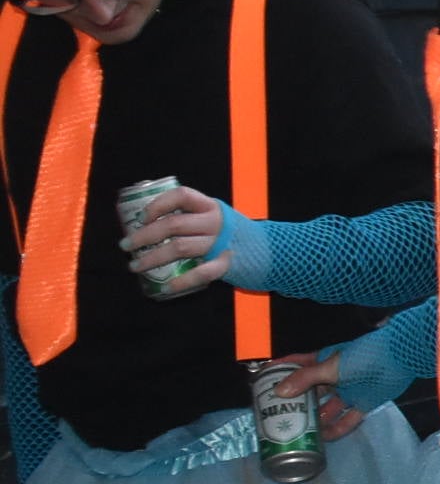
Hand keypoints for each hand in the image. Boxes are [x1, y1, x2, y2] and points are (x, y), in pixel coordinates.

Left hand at [119, 185, 233, 294]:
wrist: (269, 251)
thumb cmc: (232, 233)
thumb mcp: (214, 217)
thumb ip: (190, 217)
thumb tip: (146, 223)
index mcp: (210, 206)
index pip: (182, 196)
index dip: (158, 204)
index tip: (142, 218)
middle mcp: (215, 222)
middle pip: (173, 225)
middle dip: (144, 236)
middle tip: (126, 246)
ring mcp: (221, 244)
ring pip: (180, 248)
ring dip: (153, 258)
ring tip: (135, 266)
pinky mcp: (226, 264)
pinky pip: (201, 273)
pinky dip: (182, 281)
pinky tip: (166, 287)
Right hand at [263, 350, 366, 441]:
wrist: (402, 356)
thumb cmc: (365, 354)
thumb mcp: (331, 365)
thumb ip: (306, 379)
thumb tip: (279, 392)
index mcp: (323, 361)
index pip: (295, 366)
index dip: (278, 374)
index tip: (260, 386)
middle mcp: (334, 376)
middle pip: (309, 392)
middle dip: (295, 405)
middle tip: (277, 419)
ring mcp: (349, 390)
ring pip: (327, 408)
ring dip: (315, 420)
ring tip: (299, 434)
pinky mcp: (364, 402)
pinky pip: (348, 418)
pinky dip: (337, 428)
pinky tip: (324, 439)